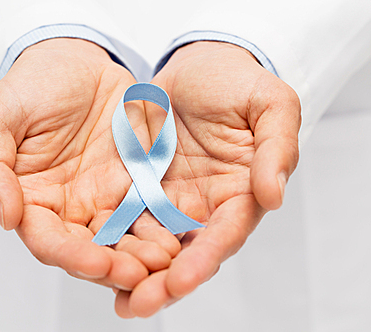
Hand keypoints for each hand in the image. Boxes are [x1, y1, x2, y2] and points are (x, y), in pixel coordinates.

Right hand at [0, 38, 179, 290]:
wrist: (76, 61)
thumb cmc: (32, 86)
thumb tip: (5, 216)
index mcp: (34, 200)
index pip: (49, 241)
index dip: (70, 257)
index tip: (96, 263)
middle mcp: (71, 207)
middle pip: (91, 250)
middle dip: (115, 267)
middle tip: (140, 276)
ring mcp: (106, 197)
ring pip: (125, 238)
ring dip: (144, 255)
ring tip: (166, 262)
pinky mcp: (137, 182)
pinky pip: (152, 210)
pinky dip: (164, 226)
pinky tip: (179, 236)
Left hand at [115, 41, 300, 316]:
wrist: (199, 66)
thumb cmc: (239, 82)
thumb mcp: (270, 104)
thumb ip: (277, 148)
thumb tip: (274, 196)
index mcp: (239, 192)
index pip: (225, 233)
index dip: (205, 259)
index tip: (182, 280)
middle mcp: (204, 205)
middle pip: (186, 252)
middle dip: (164, 281)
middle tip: (139, 304)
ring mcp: (170, 198)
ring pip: (152, 244)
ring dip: (134, 271)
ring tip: (117, 298)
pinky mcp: (141, 185)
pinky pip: (125, 215)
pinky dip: (112, 239)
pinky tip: (93, 258)